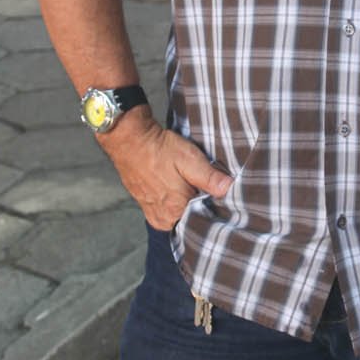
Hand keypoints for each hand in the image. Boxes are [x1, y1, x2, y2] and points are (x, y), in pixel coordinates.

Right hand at [101, 113, 230, 228]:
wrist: (129, 140)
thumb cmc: (159, 148)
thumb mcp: (190, 159)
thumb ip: (211, 179)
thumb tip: (230, 190)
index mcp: (176, 211)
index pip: (204, 219)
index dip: (215, 208)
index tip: (222, 197)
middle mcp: (163, 218)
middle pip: (191, 219)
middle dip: (201, 207)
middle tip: (207, 189)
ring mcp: (153, 213)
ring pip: (179, 216)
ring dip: (187, 205)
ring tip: (192, 187)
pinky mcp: (147, 207)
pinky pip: (167, 212)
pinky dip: (175, 203)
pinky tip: (179, 189)